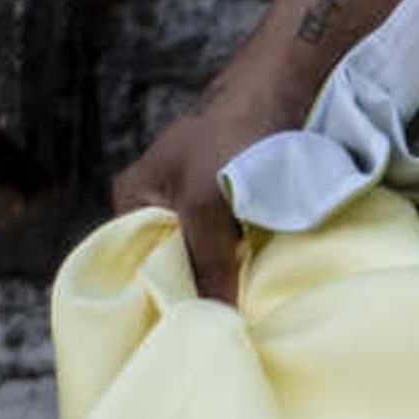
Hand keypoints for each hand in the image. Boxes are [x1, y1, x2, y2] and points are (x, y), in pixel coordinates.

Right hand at [109, 58, 312, 305]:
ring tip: (237, 314)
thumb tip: (217, 317)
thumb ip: (204, 260)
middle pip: (173, 263)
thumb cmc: (229, 139)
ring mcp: (198, 205)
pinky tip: (255, 289)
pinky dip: (243, 265)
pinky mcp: (233, 208)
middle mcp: (161, 203)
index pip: (135, 262)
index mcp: (134, 197)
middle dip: (195, 289)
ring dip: (224, 280)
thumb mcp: (204, 204)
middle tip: (216, 325)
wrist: (283, 93)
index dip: (159, 293)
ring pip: (206, 258)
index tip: (184, 325)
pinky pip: (233, 248)